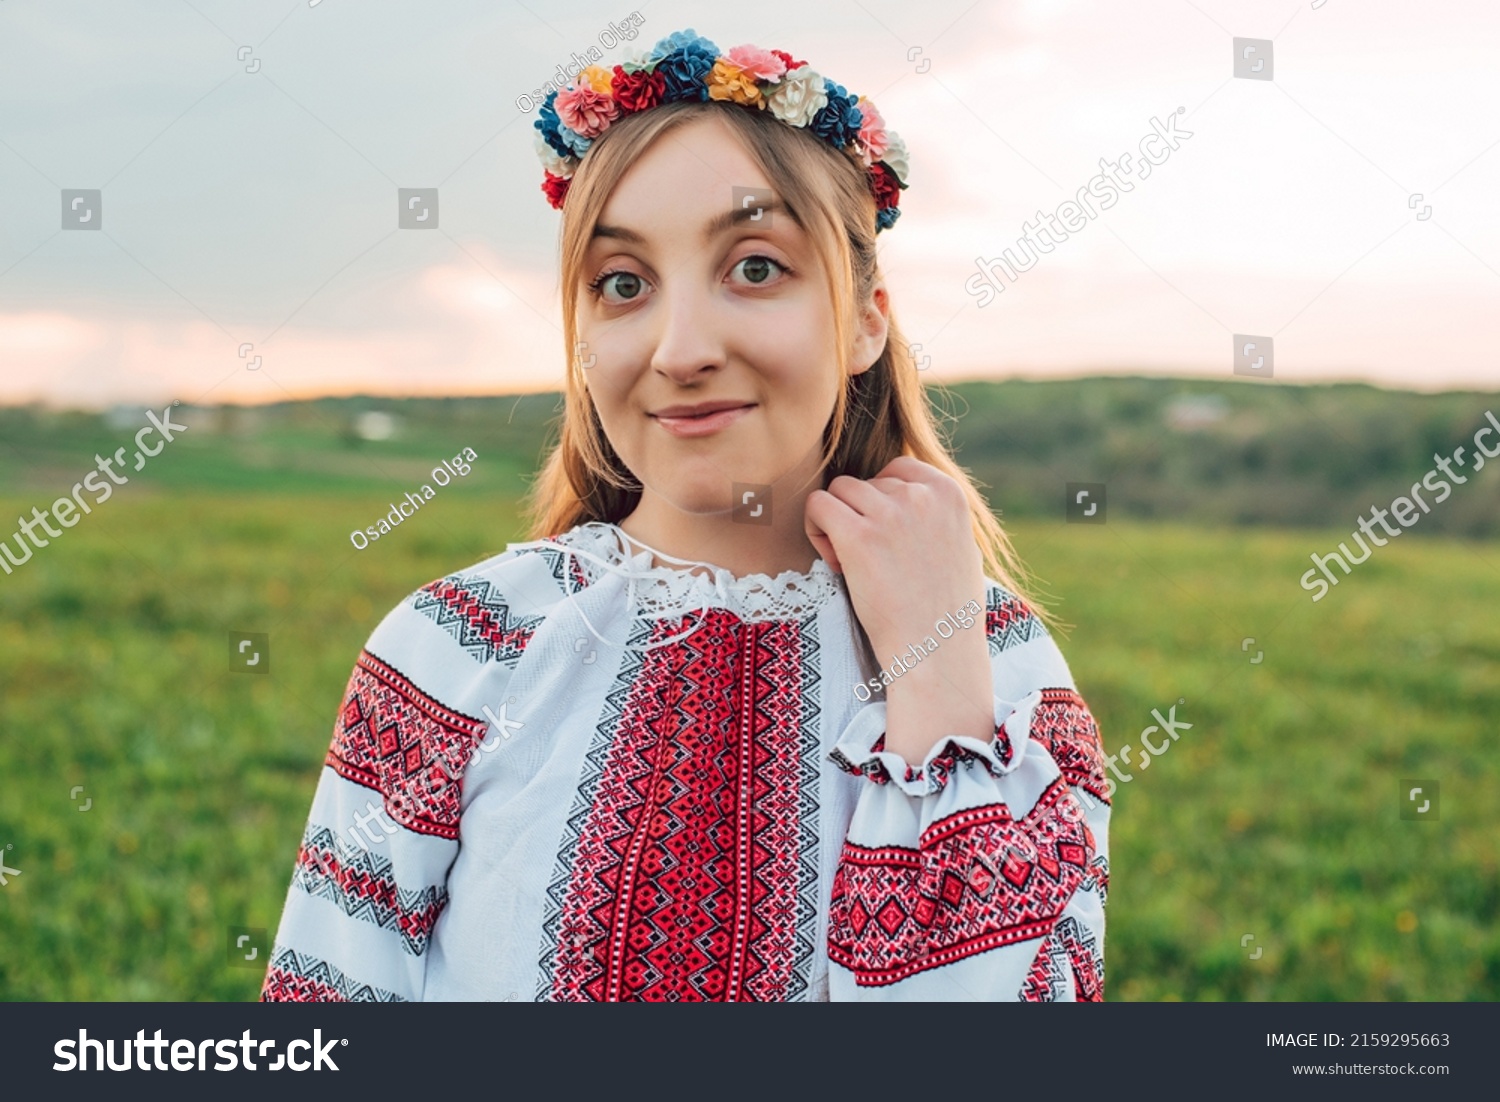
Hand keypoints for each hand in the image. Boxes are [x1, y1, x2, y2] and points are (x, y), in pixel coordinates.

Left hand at [804, 457, 993, 762]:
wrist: (937, 652)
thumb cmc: (945, 611)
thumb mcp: (959, 546)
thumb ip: (935, 515)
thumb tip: (902, 494)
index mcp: (949, 494)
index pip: (896, 470)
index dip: (881, 500)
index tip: (885, 537)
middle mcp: (920, 496)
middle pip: (864, 483)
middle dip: (859, 516)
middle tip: (868, 561)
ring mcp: (889, 513)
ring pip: (837, 491)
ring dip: (836, 523)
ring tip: (851, 562)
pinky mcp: (859, 536)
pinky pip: (817, 505)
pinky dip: (816, 529)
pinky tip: (835, 561)